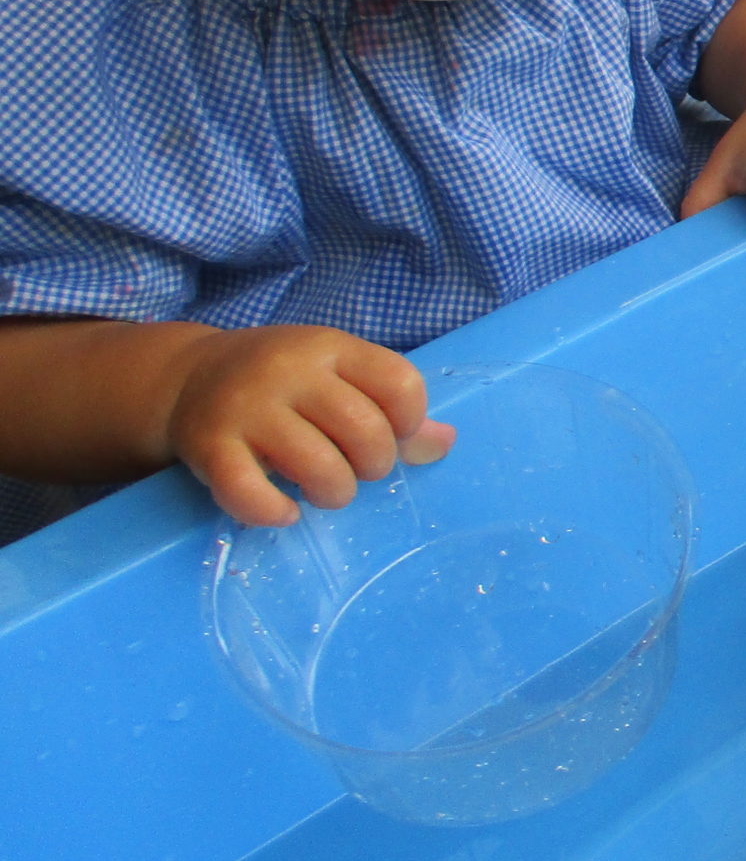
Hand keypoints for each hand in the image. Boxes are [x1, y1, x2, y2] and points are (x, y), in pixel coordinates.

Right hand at [159, 325, 454, 526]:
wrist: (186, 377)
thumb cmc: (283, 383)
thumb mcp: (338, 377)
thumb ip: (391, 406)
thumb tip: (445, 441)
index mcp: (331, 348)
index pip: (399, 383)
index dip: (409, 420)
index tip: (393, 434)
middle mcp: (289, 371)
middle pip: (364, 430)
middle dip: (374, 464)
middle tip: (356, 468)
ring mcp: (247, 409)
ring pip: (316, 466)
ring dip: (334, 492)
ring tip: (325, 489)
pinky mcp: (209, 447)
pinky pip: (249, 493)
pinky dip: (274, 512)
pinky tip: (283, 511)